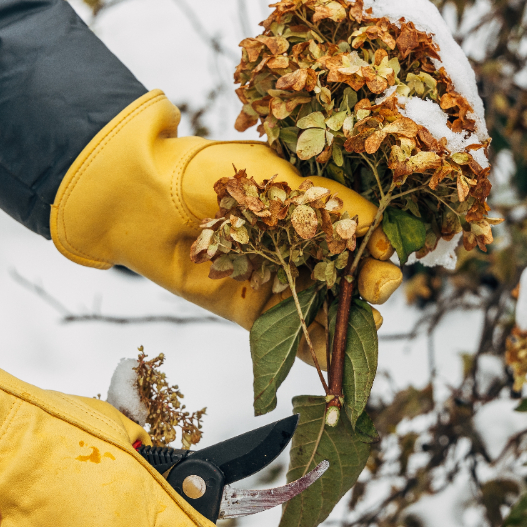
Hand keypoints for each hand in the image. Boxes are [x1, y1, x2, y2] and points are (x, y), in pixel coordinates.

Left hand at [50, 91, 402, 351]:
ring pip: (326, 309)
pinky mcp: (253, 313)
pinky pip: (291, 336)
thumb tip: (376, 228)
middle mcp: (300, 248)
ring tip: (365, 328)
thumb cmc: (208, 172)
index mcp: (309, 209)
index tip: (382, 251)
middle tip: (378, 288)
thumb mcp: (275, 175)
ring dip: (349, 322)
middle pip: (348, 275)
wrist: (145, 199)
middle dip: (369, 284)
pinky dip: (314, 349)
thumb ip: (324, 202)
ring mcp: (279, 282)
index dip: (374, 244)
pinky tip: (332, 354)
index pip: (357, 232)